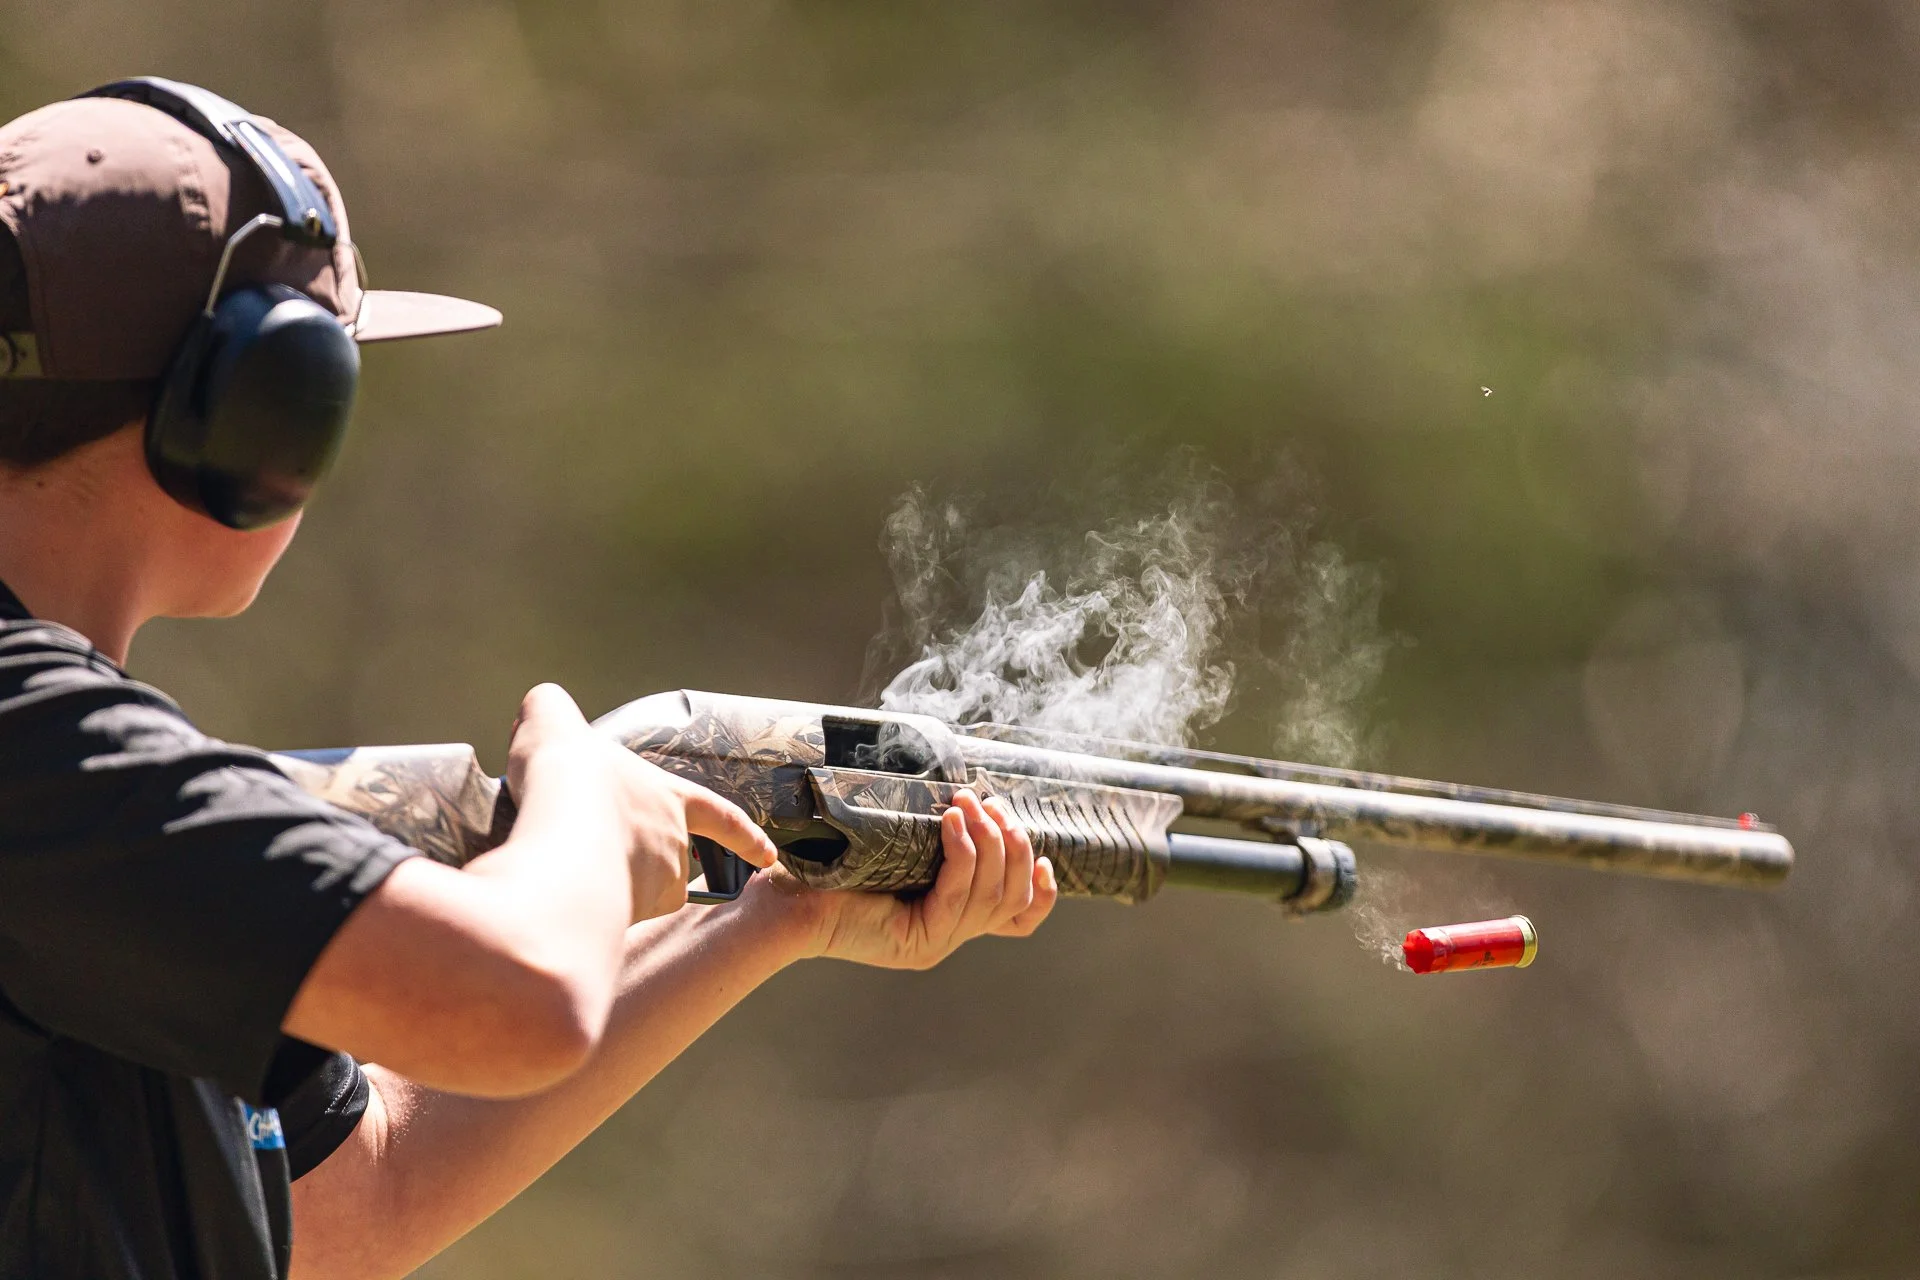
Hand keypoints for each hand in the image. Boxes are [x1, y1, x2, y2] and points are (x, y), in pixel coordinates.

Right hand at [507, 684, 776, 919]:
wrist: (557, 845)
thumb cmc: (567, 780)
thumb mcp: (553, 722)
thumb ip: (552, 710)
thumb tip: (544, 705)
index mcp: (671, 800)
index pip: (722, 817)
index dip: (745, 837)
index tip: (769, 857)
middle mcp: (671, 848)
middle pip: (667, 860)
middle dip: (644, 863)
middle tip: (602, 853)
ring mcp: (648, 891)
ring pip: (634, 895)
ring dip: (610, 889)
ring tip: (565, 872)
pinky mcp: (618, 924)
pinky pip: (601, 922)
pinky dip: (581, 915)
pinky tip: (551, 901)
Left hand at [757, 789, 1057, 968]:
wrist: (780, 905)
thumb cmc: (824, 870)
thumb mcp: (891, 850)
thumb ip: (930, 841)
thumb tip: (965, 799)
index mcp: (946, 921)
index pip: (1018, 919)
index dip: (1041, 890)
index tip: (1044, 854)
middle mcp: (946, 937)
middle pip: (1012, 898)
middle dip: (1012, 845)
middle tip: (990, 803)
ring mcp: (934, 943)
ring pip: (991, 895)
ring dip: (988, 840)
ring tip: (969, 802)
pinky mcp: (917, 940)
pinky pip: (958, 894)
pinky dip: (962, 852)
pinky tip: (951, 821)